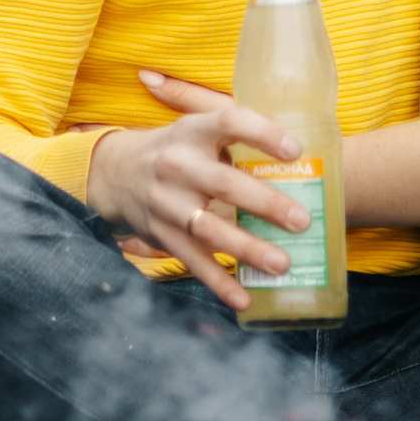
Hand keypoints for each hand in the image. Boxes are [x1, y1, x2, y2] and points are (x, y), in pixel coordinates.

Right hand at [86, 70, 310, 316]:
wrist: (116, 174)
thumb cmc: (175, 149)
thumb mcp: (196, 127)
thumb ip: (236, 130)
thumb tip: (301, 142)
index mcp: (193, 131)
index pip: (230, 122)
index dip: (263, 134)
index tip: (296, 152)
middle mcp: (177, 165)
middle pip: (225, 184)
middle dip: (266, 204)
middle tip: (302, 220)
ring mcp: (167, 203)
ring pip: (209, 229)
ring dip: (248, 248)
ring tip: (282, 263)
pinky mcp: (162, 235)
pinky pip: (193, 261)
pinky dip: (219, 283)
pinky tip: (244, 298)